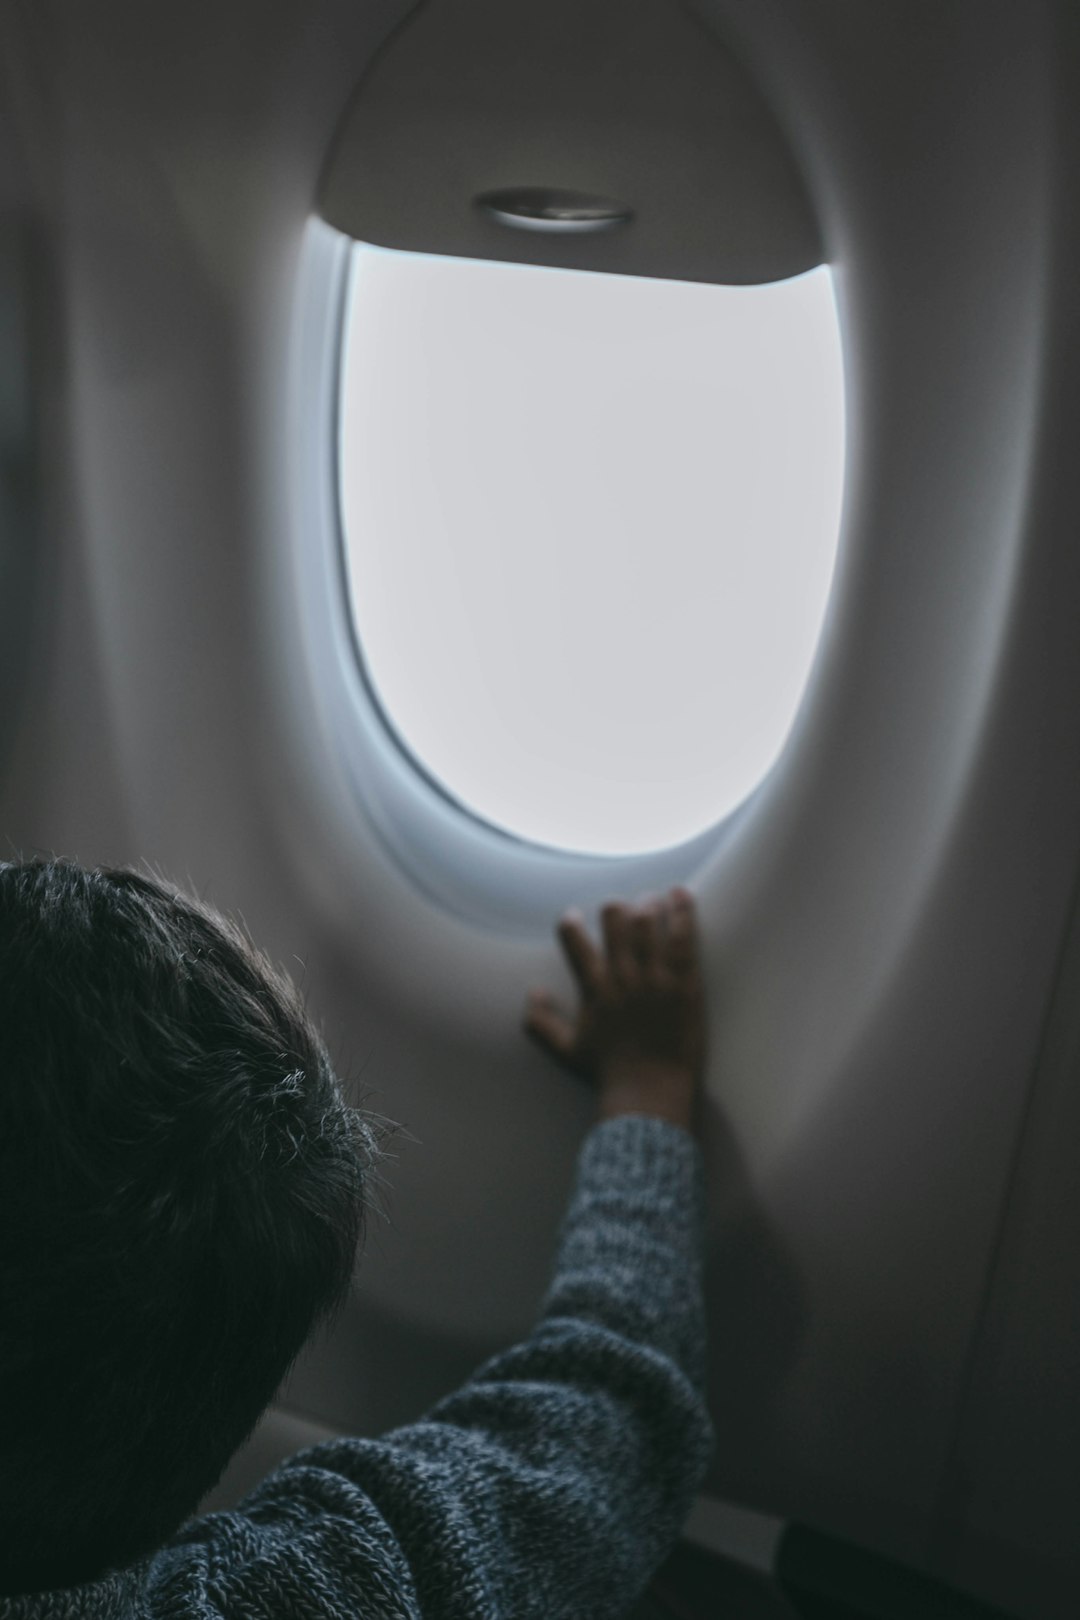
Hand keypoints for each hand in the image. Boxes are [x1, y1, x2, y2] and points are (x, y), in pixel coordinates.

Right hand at [522, 887, 706, 1133]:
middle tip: (621, 911)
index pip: (575, 941)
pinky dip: (682, 911)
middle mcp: (622, 978)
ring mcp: (655, 979)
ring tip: (651, 902)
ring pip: (648, 922)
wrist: (650, 1094)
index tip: (574, 917)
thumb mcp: (567, 1050)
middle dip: (615, 908)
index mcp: (594, 990)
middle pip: (615, 919)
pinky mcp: (684, 984)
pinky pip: (683, 938)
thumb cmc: (608, 1075)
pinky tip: (680, 894)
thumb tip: (531, 993)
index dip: (572, 924)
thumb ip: (541, 1022)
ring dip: (648, 905)